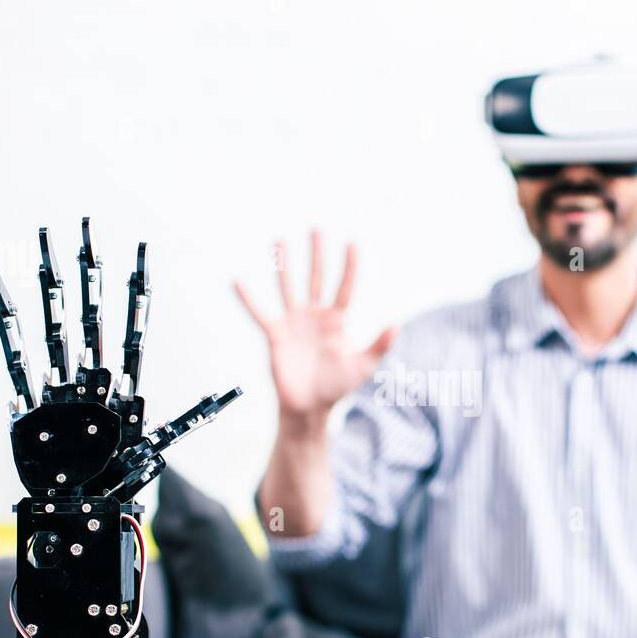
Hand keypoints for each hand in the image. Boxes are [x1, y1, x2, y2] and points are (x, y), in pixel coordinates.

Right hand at [235, 230, 396, 427]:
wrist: (310, 409)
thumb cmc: (336, 388)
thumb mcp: (363, 367)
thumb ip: (379, 346)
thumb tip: (397, 324)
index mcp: (337, 321)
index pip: (345, 287)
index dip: (350, 266)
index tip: (353, 243)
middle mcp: (315, 316)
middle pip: (317, 278)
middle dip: (318, 254)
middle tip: (317, 228)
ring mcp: (294, 323)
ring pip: (289, 287)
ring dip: (285, 265)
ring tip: (280, 240)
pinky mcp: (276, 335)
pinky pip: (261, 313)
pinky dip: (249, 299)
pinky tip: (238, 281)